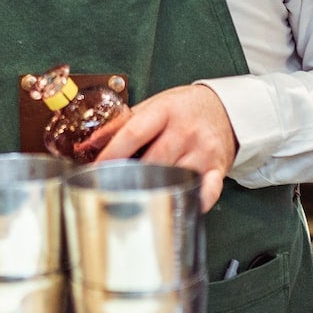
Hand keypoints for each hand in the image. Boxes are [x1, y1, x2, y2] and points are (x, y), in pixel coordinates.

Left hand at [86, 83, 238, 211]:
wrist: (224, 109)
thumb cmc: (182, 108)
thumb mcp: (152, 106)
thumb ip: (120, 124)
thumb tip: (87, 145)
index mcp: (165, 111)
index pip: (133, 134)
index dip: (112, 154)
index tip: (96, 170)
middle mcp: (186, 131)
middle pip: (152, 161)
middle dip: (130, 177)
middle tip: (113, 188)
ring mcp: (203, 151)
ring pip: (174, 178)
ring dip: (155, 190)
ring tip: (138, 197)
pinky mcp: (217, 169)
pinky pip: (206, 192)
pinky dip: (192, 202)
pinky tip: (176, 206)